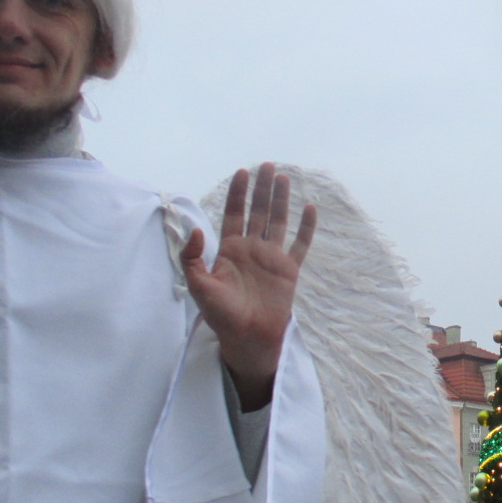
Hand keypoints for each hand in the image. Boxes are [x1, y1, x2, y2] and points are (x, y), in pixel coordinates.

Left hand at [180, 163, 316, 410]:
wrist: (247, 337)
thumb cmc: (220, 315)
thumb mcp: (198, 286)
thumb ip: (192, 258)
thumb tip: (195, 229)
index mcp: (229, 250)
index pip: (233, 214)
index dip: (237, 194)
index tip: (242, 172)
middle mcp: (251, 249)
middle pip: (257, 211)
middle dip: (261, 189)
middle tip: (266, 165)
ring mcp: (271, 258)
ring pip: (277, 221)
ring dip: (280, 200)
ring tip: (283, 177)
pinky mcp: (288, 269)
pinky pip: (300, 244)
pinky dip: (306, 228)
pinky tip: (309, 209)